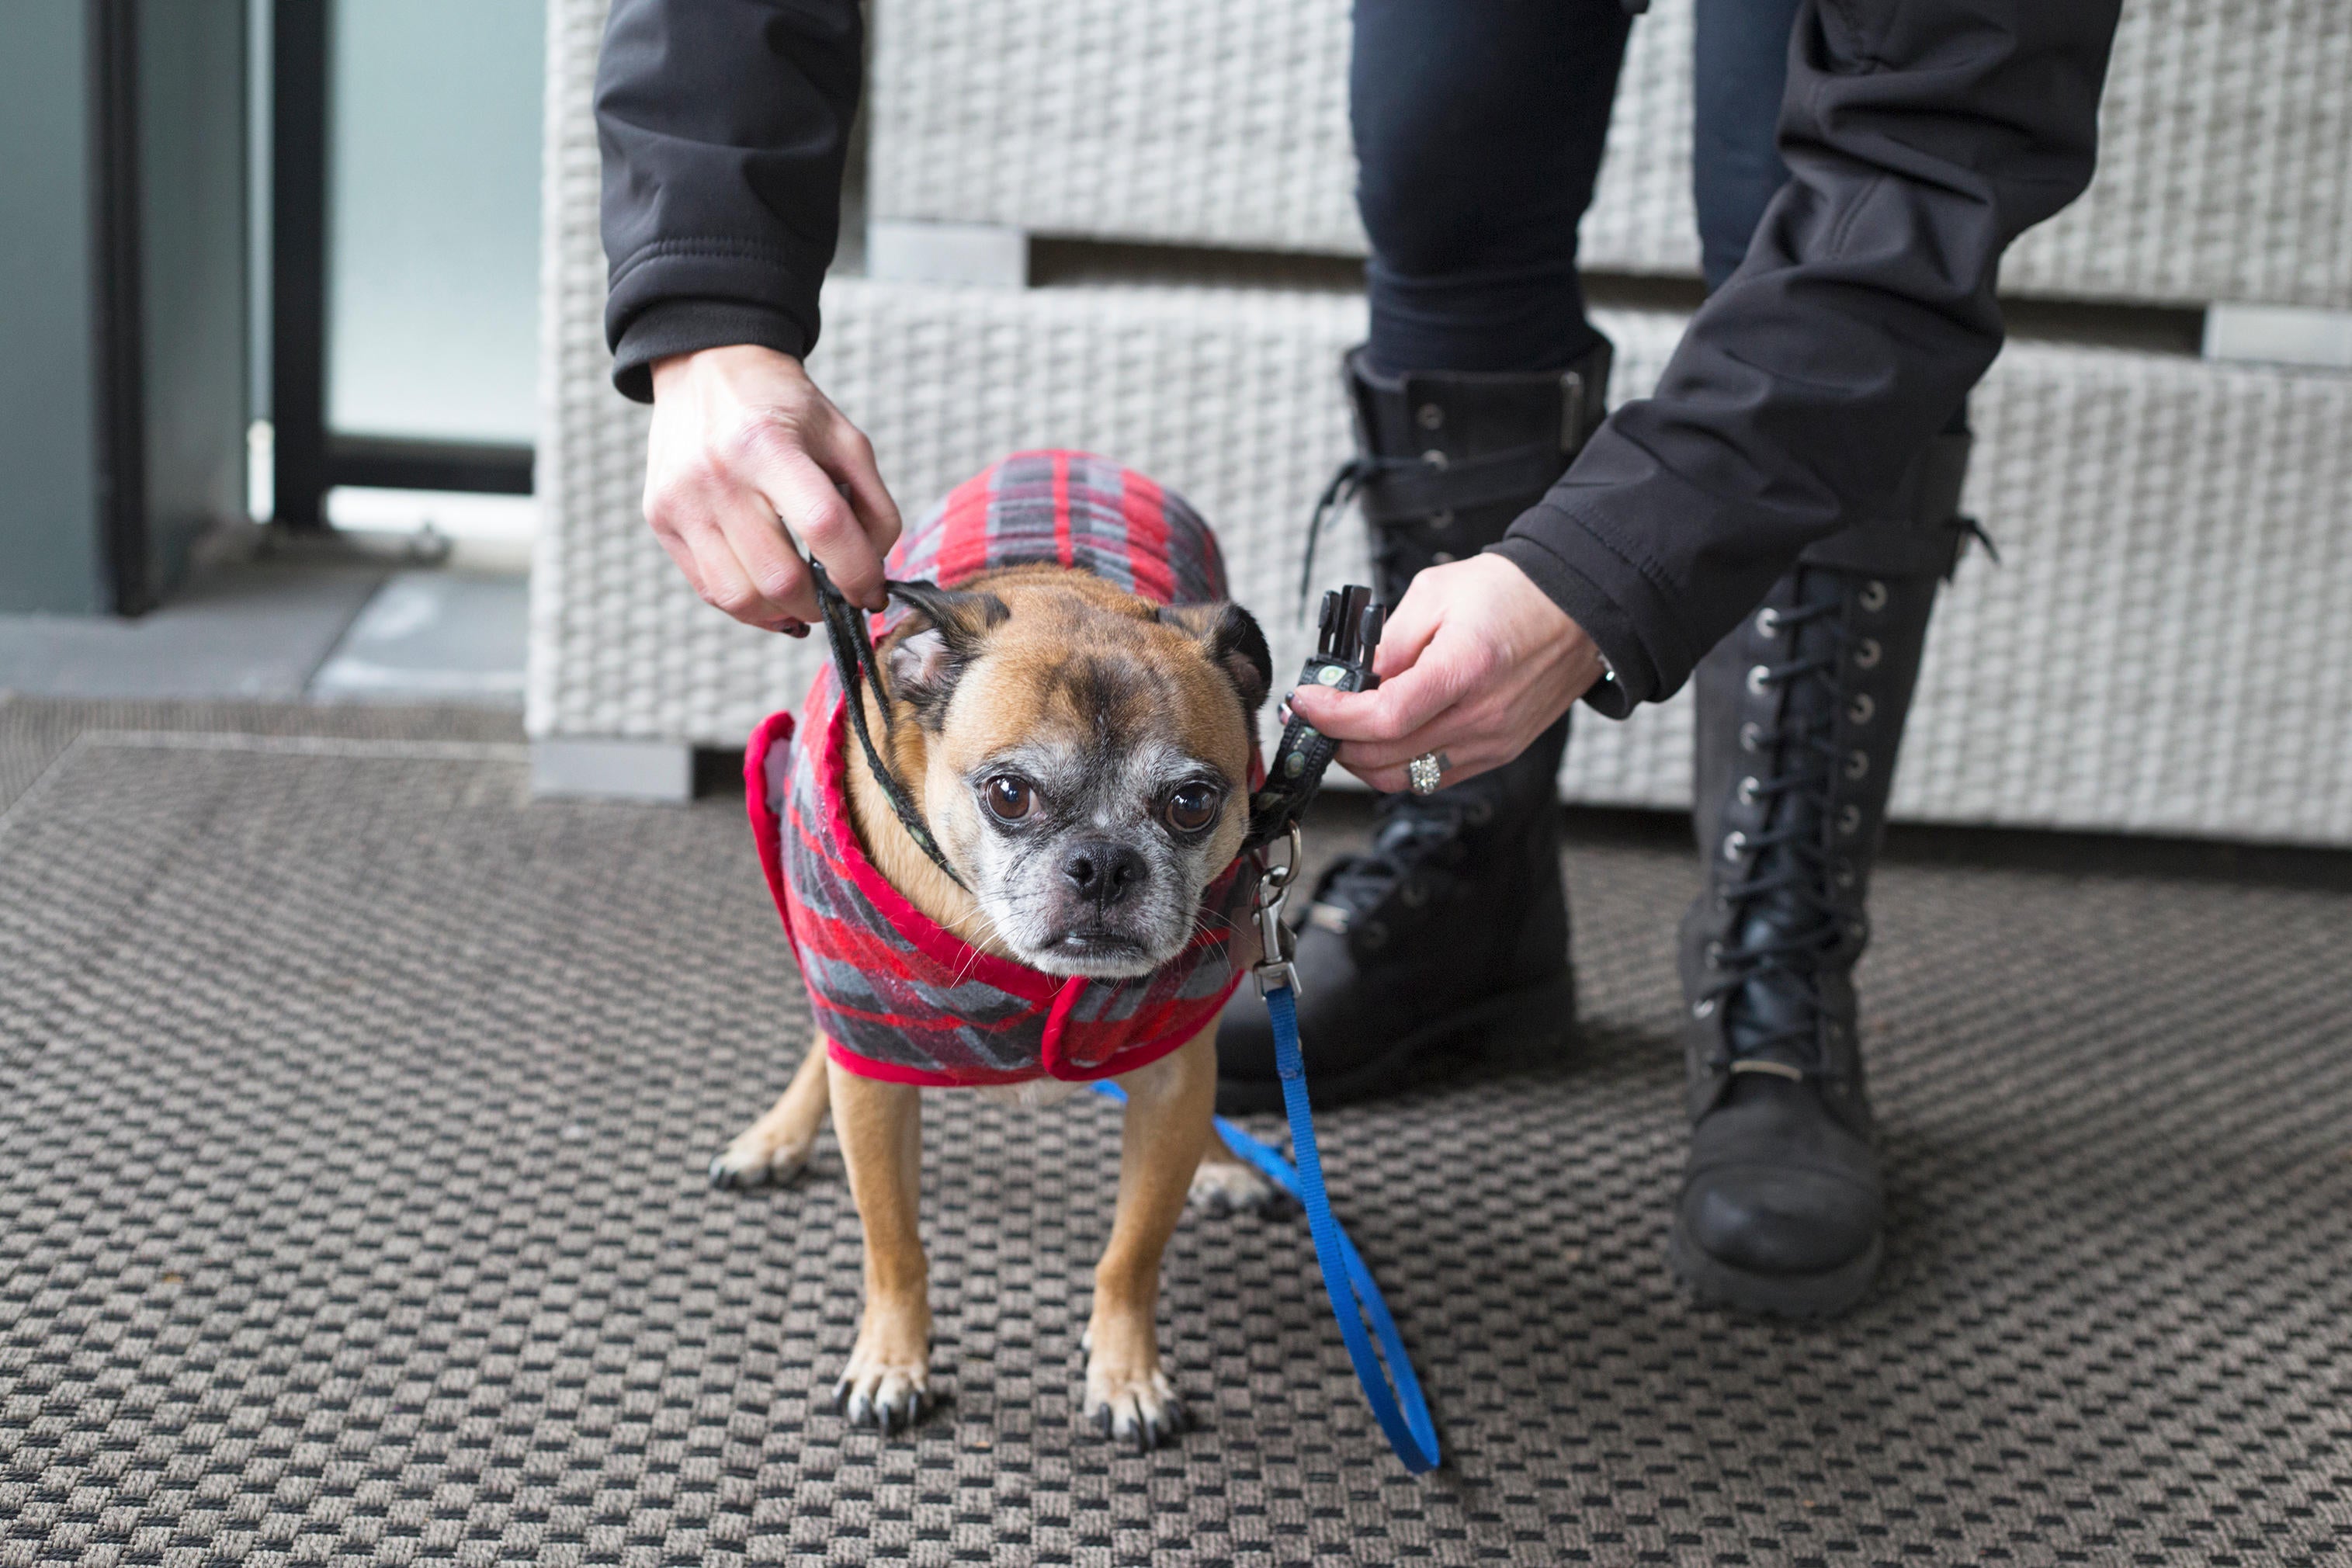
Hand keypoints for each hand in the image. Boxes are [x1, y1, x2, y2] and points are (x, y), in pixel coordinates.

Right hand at [644, 345, 901, 630]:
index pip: (824, 527)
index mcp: (768, 444)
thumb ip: (874, 506)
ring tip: (806, 600)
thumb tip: (872, 576)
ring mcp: (682, 501)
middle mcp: (717, 474)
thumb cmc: (783, 406)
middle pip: (779, 577)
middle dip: (822, 604)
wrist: (706, 367)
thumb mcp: (844, 438)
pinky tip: (772, 594)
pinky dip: (749, 606)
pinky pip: (709, 589)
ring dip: (784, 613)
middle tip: (840, 598)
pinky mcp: (660, 519)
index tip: (873, 591)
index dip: (858, 573)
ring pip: (740, 596)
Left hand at [1287, 554, 1604, 793]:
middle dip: (1335, 740)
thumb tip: (1350, 679)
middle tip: (1312, 715)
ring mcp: (1493, 742)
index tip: (1305, 701)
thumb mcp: (1435, 592)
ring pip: (1405, 778)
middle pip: (1386, 757)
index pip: (1384, 717)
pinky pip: (1432, 777)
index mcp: (1465, 669)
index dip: (1333, 716)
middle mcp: (1482, 717)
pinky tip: (1383, 736)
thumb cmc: (1513, 593)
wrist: (1580, 608)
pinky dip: (1397, 764)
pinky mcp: (1499, 753)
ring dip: (1362, 760)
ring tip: (1342, 729)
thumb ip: (1388, 640)